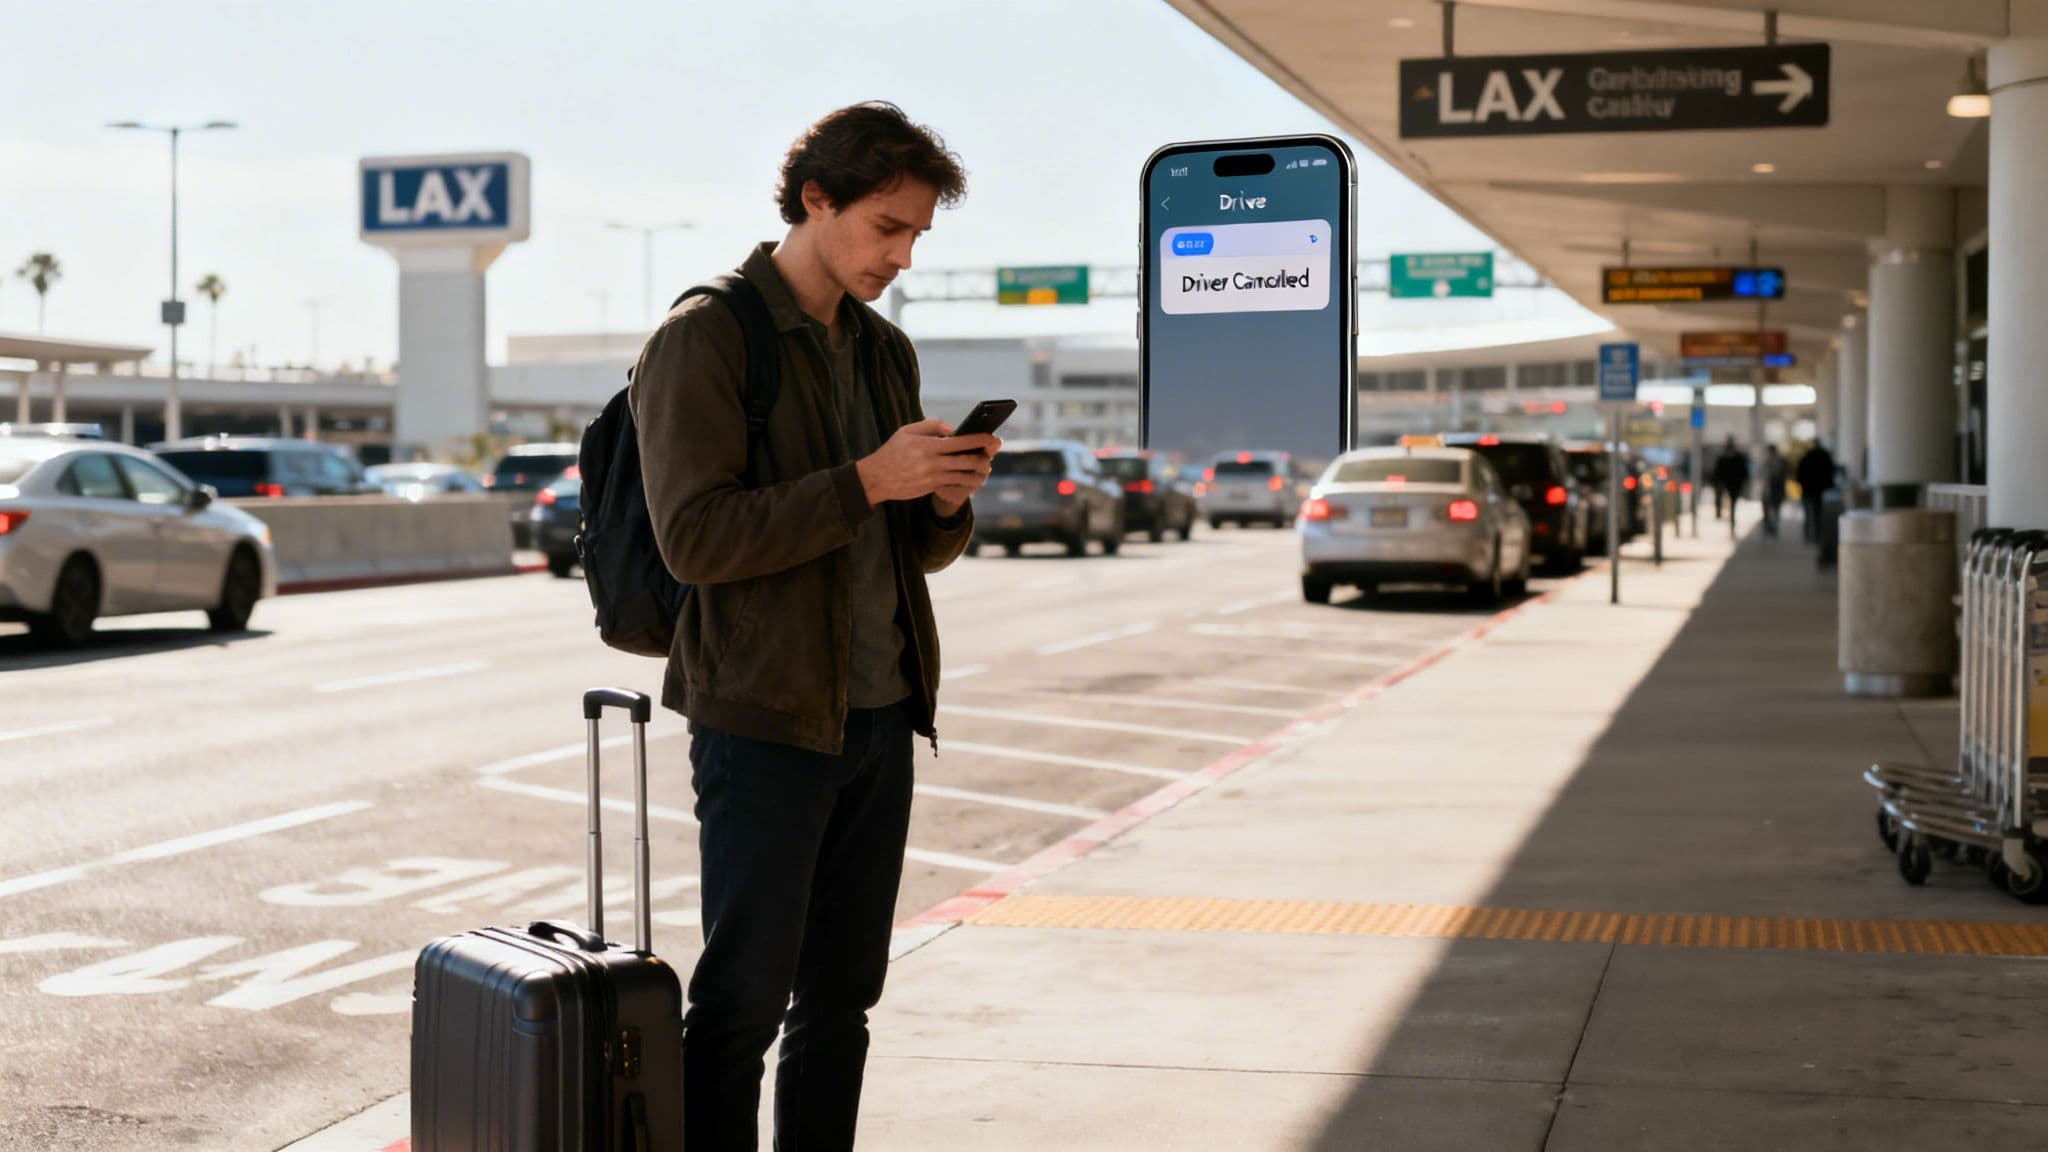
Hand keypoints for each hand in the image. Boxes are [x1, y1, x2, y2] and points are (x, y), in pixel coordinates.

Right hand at [857, 419, 999, 505]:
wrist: (876, 478)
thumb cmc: (892, 452)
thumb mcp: (907, 431)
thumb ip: (931, 425)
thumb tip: (952, 429)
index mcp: (928, 445)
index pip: (959, 441)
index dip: (978, 440)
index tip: (991, 437)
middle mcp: (932, 462)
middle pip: (966, 461)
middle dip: (983, 458)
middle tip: (991, 455)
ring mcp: (932, 477)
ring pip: (963, 476)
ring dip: (978, 473)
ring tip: (985, 469)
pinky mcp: (930, 488)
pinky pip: (954, 486)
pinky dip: (966, 483)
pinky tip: (973, 481)